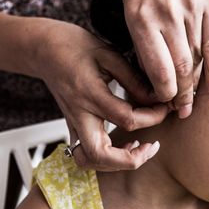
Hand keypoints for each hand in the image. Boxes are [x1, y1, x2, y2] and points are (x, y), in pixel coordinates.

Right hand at [35, 20, 168, 170]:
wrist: (43, 48)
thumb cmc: (75, 45)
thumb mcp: (108, 54)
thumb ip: (133, 79)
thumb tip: (157, 98)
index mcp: (90, 94)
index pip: (127, 119)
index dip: (153, 117)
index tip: (165, 107)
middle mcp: (79, 114)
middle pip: (101, 155)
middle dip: (131, 158)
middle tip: (151, 145)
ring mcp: (72, 122)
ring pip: (88, 160)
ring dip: (115, 163)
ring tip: (137, 147)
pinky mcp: (71, 124)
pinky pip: (84, 152)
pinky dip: (104, 156)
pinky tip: (121, 143)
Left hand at [118, 0, 208, 116]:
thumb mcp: (127, 5)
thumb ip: (141, 39)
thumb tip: (152, 75)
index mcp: (141, 18)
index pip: (157, 69)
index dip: (161, 93)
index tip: (160, 104)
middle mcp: (167, 16)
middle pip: (181, 68)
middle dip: (180, 96)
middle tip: (178, 113)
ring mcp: (191, 10)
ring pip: (198, 59)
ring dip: (195, 88)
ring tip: (191, 107)